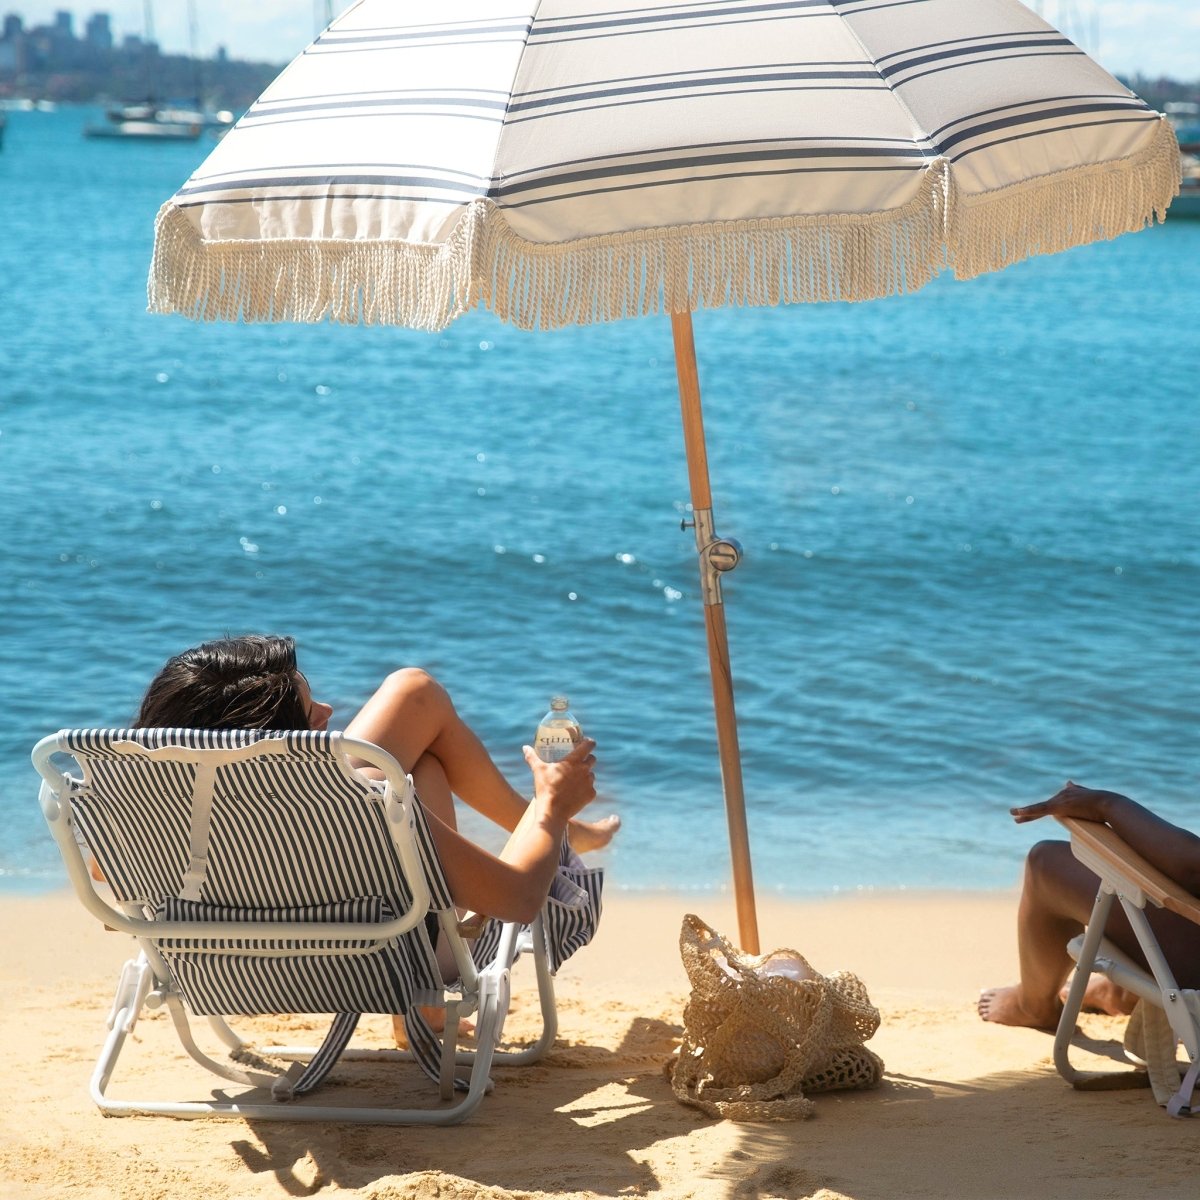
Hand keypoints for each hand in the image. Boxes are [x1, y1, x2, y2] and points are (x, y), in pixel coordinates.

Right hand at [523, 737, 596, 823]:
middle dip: (587, 758)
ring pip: (592, 774)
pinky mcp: (591, 795)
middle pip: (592, 759)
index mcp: (574, 760)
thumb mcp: (538, 770)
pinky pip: (590, 788)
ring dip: (586, 774)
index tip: (587, 742)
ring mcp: (589, 783)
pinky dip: (585, 789)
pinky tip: (576, 792)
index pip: (589, 745)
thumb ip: (532, 757)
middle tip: (578, 761)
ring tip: (575, 778)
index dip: (589, 742)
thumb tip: (525, 747)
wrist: (553, 812)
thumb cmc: (545, 788)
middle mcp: (585, 770)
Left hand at [1009, 781, 1126, 824]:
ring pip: (1038, 808)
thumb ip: (1076, 790)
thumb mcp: (1086, 795)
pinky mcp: (1059, 806)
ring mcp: (1060, 800)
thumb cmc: (1103, 804)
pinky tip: (1017, 813)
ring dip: (1025, 812)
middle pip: (1042, 806)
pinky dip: (1028, 811)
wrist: (1110, 804)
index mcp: (1067, 795)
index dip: (1040, 810)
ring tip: (1013, 814)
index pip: (1050, 804)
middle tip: (1013, 813)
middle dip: (1028, 811)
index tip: (1032, 812)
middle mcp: (1061, 795)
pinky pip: (1040, 809)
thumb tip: (1067, 781)